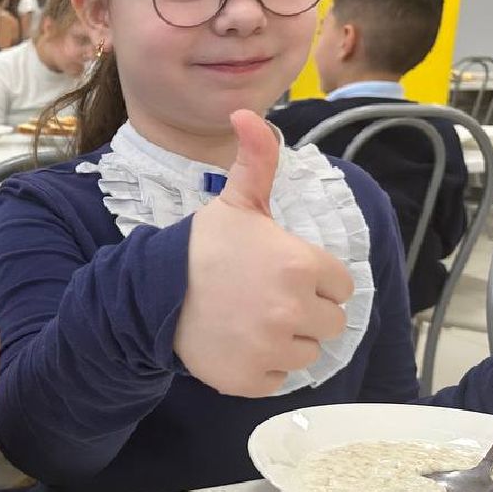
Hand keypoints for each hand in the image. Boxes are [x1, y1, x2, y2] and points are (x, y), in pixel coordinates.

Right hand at [174, 110, 353, 397]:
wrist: (152, 293)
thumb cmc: (203, 247)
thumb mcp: (236, 202)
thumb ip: (257, 160)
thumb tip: (246, 111)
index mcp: (302, 265)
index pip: (340, 285)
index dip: (314, 278)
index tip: (282, 273)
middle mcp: (294, 310)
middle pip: (331, 322)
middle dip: (306, 311)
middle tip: (267, 299)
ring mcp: (273, 349)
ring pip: (309, 352)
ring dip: (288, 341)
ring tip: (252, 321)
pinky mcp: (254, 380)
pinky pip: (281, 379)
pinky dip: (264, 367)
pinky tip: (240, 344)